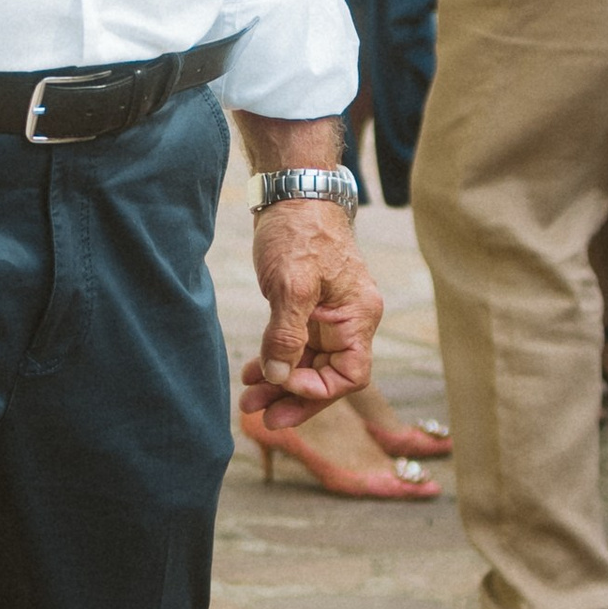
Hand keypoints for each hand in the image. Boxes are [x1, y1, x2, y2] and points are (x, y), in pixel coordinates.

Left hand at [239, 200, 382, 431]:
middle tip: (261, 416)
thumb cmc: (299, 231)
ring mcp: (330, 315)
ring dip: (280, 383)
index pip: (350, 374)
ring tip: (249, 399)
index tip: (280, 386)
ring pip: (310, 364)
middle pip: (329, 375)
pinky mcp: (309, 307)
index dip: (316, 389)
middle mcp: (350, 320)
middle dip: (294, 396)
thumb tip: (278, 377)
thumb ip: (287, 333)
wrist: (293, 192)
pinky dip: (276, 360)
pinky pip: (297, 346)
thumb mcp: (291, 283)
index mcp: (358, 316)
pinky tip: (252, 372)